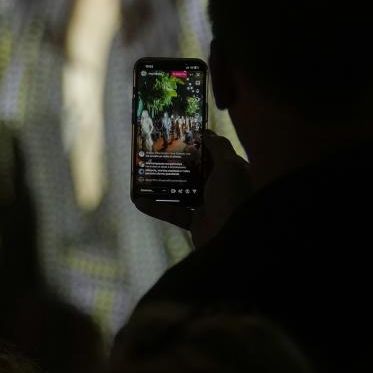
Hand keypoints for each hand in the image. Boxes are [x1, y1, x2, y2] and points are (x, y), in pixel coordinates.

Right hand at [134, 130, 252, 248]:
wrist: (232, 240)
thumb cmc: (233, 198)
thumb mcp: (230, 166)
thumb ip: (219, 148)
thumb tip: (207, 132)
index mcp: (232, 171)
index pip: (215, 153)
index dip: (199, 142)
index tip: (179, 132)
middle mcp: (221, 186)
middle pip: (196, 170)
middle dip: (178, 161)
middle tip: (158, 150)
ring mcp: (208, 205)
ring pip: (183, 190)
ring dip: (164, 183)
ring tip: (145, 172)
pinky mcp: (195, 222)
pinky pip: (174, 212)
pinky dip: (157, 207)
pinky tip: (138, 201)